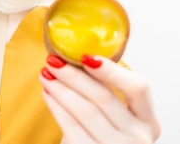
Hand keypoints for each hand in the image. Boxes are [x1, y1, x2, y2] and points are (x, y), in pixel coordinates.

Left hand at [39, 54, 160, 142]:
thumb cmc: (104, 133)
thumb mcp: (116, 116)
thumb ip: (106, 91)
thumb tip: (75, 57)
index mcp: (148, 121)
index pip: (138, 88)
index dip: (111, 70)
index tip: (85, 56)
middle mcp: (138, 136)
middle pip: (103, 97)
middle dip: (74, 75)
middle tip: (53, 60)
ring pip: (85, 111)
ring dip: (60, 88)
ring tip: (45, 74)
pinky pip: (71, 126)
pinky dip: (56, 107)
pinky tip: (47, 94)